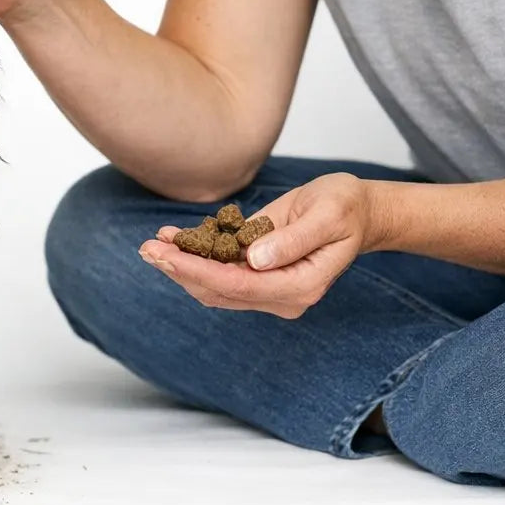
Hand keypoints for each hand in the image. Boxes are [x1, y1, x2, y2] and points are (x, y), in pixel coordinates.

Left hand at [137, 173, 379, 318]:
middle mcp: (283, 295)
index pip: (239, 286)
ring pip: (215, 287)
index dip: (198, 271)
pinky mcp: (258, 275)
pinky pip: (221, 272)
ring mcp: (270, 289)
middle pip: (220, 291)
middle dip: (181, 271)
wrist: (357, 211)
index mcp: (301, 285)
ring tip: (151, 245)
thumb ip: (293, 239)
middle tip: (146, 249)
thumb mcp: (327, 215)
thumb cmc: (346, 208)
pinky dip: (195, 258)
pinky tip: (172, 239)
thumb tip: (255, 259)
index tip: (166, 254)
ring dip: (182, 267)